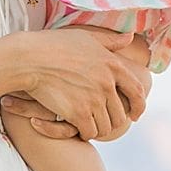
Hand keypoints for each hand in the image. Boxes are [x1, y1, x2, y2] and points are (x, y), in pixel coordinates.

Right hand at [13, 27, 148, 140]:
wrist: (31, 59)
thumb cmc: (56, 45)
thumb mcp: (87, 37)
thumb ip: (110, 41)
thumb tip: (130, 36)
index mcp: (113, 65)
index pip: (137, 91)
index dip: (139, 106)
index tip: (135, 116)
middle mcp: (107, 83)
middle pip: (121, 115)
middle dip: (112, 121)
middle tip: (102, 122)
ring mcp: (94, 99)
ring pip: (106, 127)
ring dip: (98, 128)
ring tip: (90, 124)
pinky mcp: (78, 112)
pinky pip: (90, 132)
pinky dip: (86, 133)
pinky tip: (79, 128)